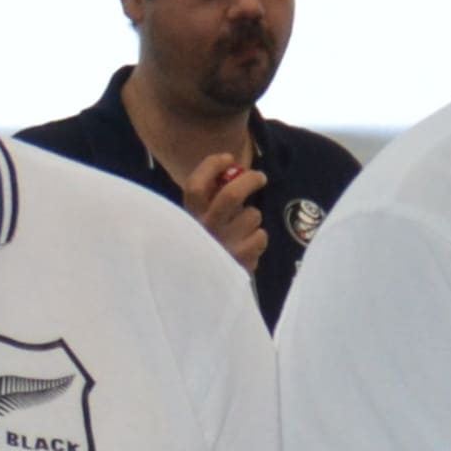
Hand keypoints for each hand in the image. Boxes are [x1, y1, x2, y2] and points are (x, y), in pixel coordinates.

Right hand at [175, 146, 270, 274]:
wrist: (202, 292)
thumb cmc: (204, 247)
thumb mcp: (197, 221)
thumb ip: (209, 198)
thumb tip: (232, 168)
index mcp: (189, 218)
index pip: (196, 186)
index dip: (213, 166)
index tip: (228, 158)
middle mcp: (204, 231)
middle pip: (232, 195)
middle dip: (250, 180)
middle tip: (259, 177)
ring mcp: (223, 248)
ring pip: (252, 215)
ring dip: (253, 218)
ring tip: (242, 230)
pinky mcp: (240, 262)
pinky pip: (261, 236)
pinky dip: (259, 238)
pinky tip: (247, 246)